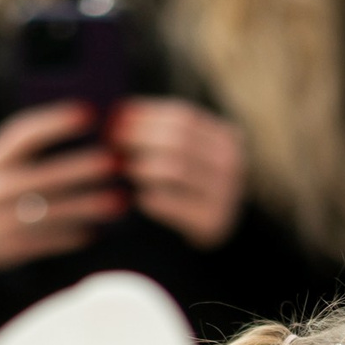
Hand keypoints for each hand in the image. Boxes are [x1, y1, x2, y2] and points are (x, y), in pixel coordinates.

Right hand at [0, 103, 126, 270]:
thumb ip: (27, 146)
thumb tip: (83, 126)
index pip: (24, 135)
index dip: (56, 123)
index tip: (89, 113)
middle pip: (43, 177)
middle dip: (80, 169)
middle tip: (115, 161)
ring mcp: (0, 222)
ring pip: (50, 214)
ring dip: (87, 207)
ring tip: (119, 201)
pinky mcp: (9, 249)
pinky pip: (47, 243)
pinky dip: (72, 237)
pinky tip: (95, 230)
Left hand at [112, 97, 245, 249]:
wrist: (219, 229)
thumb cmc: (194, 185)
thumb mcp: (192, 153)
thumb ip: (164, 133)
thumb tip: (121, 114)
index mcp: (226, 138)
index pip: (184, 117)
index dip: (147, 115)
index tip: (118, 118)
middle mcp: (231, 164)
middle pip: (179, 140)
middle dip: (141, 138)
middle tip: (114, 142)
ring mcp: (224, 194)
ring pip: (176, 170)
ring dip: (144, 167)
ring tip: (126, 169)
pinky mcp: (211, 222)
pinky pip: (173, 205)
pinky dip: (151, 198)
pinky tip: (139, 198)